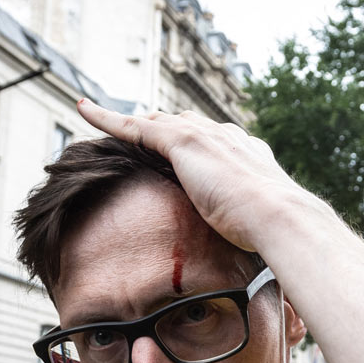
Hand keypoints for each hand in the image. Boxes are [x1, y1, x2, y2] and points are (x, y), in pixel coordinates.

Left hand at [76, 100, 309, 251]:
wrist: (280, 216)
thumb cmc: (276, 231)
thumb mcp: (261, 224)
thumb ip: (251, 226)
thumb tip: (255, 252)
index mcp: (248, 153)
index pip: (214, 142)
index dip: (194, 145)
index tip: (185, 155)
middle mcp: (226, 136)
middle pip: (184, 124)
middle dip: (162, 128)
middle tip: (142, 139)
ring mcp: (203, 136)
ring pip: (157, 122)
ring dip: (134, 123)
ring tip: (107, 121)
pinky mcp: (181, 142)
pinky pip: (134, 126)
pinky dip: (107, 118)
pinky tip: (83, 110)